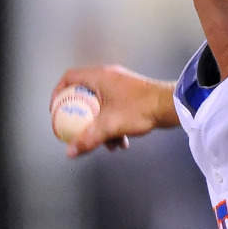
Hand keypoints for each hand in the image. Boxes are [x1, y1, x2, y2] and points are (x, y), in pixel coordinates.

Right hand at [51, 65, 177, 157]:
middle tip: (76, 130)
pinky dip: (114, 126)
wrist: (172, 107)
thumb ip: (88, 139)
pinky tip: (122, 143)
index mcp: (99, 76)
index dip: (58, 93)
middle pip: (84, 95)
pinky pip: (114, 110)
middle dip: (81, 117)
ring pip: (101, 106)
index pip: (69, 78)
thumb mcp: (110, 126)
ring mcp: (121, 86)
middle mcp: (109, 77)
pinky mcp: (132, 96)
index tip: (55, 111)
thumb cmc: (141, 109)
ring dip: (101, 126)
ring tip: (108, 144)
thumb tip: (70, 152)